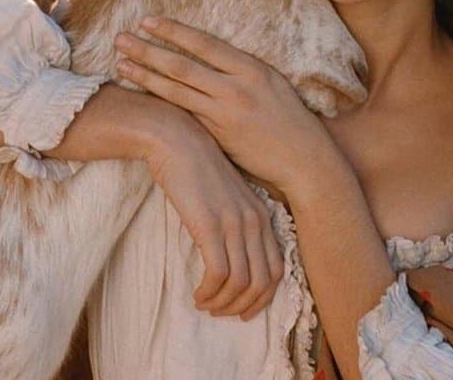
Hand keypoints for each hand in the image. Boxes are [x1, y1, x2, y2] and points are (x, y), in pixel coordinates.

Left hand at [115, 16, 332, 193]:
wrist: (304, 160)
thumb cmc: (288, 119)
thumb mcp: (271, 83)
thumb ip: (240, 71)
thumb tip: (208, 56)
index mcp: (251, 69)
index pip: (204, 44)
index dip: (173, 31)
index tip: (147, 21)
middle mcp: (236, 88)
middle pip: (182, 66)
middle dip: (148, 50)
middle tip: (119, 38)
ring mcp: (225, 114)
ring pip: (176, 91)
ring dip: (145, 76)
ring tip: (120, 64)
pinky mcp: (217, 137)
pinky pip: (183, 116)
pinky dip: (161, 103)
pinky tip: (140, 96)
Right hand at [137, 113, 284, 320]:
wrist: (175, 138)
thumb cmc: (195, 166)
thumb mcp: (226, 195)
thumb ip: (235, 220)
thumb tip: (232, 255)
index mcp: (261, 216)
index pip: (276, 270)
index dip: (262, 298)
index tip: (243, 310)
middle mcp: (254, 222)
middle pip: (262, 282)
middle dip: (243, 306)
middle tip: (222, 312)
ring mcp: (233, 224)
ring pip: (240, 283)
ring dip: (223, 303)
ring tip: (205, 304)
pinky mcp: (209, 225)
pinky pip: (218, 274)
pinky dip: (209, 292)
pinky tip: (197, 295)